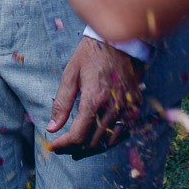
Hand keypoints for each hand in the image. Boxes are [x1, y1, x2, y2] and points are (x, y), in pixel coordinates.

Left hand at [46, 36, 143, 156]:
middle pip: (93, 142)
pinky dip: (110, 139)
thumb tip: (52, 128)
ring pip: (109, 141)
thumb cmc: (91, 55)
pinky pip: (124, 132)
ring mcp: (128, 107)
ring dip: (92, 147)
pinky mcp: (136, 105)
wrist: (118, 40)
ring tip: (78, 148)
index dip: (63, 145)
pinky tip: (99, 138)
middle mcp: (114, 106)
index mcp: (95, 98)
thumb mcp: (70, 75)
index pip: (78, 135)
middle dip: (75, 148)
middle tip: (63, 148)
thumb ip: (62, 104)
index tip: (53, 146)